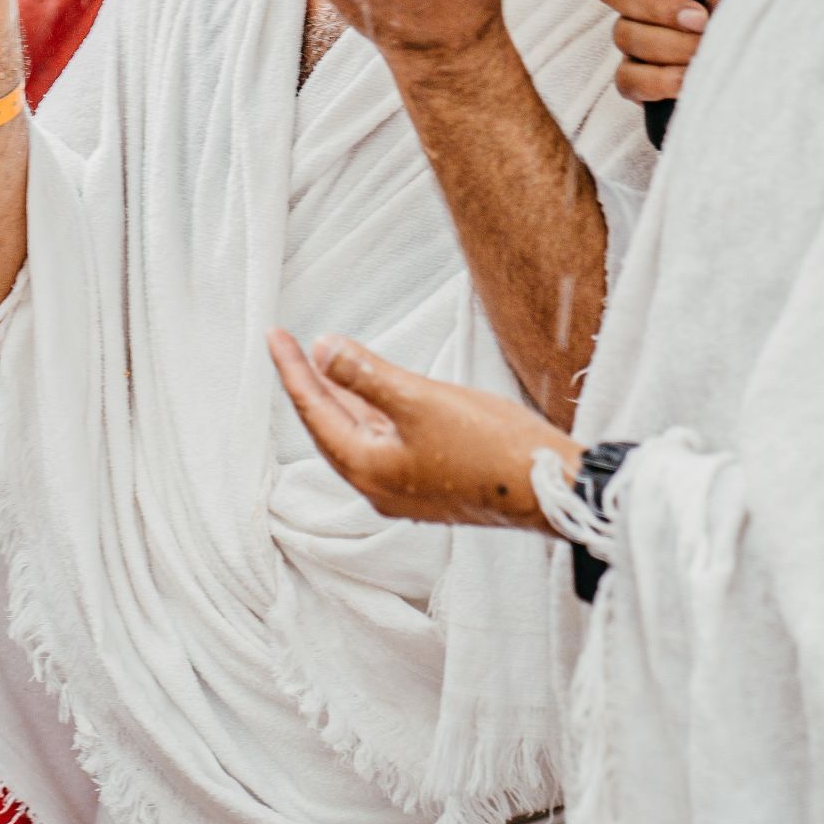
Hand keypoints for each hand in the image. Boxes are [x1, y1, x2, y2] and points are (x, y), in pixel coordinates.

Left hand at [267, 328, 578, 530]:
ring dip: (342, 396)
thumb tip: (322, 348)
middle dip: (310, 382)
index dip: (292, 369)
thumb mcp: (420, 400)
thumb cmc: (489, 447)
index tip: (274, 335)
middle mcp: (378, 485)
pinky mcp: (429, 483)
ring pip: (359, 433)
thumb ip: (367, 374)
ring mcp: (404, 488)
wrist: (549, 489)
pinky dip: (371, 410)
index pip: (314, 411)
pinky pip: (384, 440)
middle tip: (289, 344)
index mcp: (368, 469)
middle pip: (330, 425)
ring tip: (324, 360)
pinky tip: (375, 392)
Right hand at [595, 0, 750, 106]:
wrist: (777, 58)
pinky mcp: (639, 75)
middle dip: (657, 7)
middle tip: (701, 17)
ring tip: (709, 48)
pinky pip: (627, 78)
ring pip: (624, 34)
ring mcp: (637, 31)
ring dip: (673, 46)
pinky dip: (660, 80)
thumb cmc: (755, 5)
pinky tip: (689, 77)